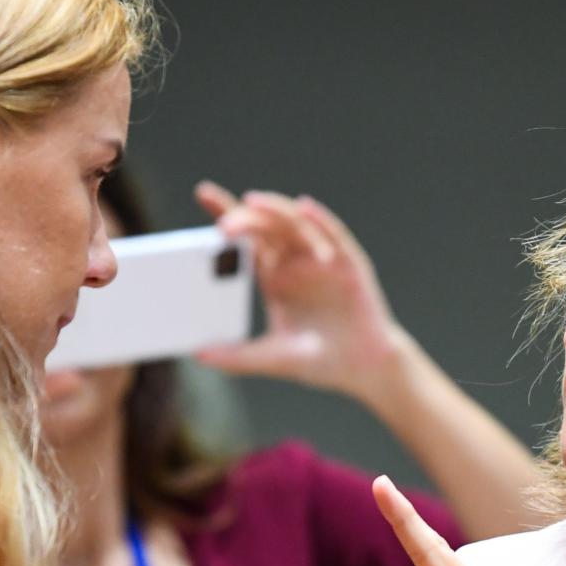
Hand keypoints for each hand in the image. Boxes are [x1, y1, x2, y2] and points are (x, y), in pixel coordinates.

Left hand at [191, 181, 411, 404]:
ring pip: (296, 225)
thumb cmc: (321, 362)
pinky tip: (305, 208)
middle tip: (222, 224)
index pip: (246, 241)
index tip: (204, 195)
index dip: (227, 215)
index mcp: (274, 278)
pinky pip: (334, 236)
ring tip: (253, 203)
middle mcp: (296, 263)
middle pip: (266, 227)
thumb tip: (199, 355)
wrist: (366, 370)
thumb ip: (239, 357)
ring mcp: (323, 260)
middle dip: (244, 218)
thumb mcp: (275, 359)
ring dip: (275, 211)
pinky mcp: (349, 264)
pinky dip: (320, 220)